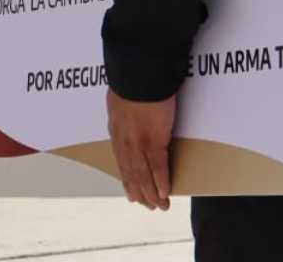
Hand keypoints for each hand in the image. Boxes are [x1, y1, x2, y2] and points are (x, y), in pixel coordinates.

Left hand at [107, 91, 176, 210]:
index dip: (127, 179)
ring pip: (143, 175)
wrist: (138, 76)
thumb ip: (122, 111)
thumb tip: (122, 111)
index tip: (131, 192)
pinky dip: (161, 181)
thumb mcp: (120, 98)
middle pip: (132, 173)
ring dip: (151, 193)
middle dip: (140, 192)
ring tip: (159, 206)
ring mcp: (139, 142)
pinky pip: (158, 166)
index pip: (122, 162)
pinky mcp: (154, 139)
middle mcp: (125, 141)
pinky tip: (165, 192)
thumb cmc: (131, 81)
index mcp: (116, 131)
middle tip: (148, 206)